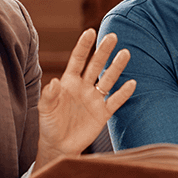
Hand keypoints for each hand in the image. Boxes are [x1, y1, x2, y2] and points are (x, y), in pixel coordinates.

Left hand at [36, 29, 135, 164]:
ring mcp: (94, 99)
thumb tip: (54, 82)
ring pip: (108, 80)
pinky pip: (115, 101)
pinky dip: (123, 93)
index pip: (78, 60)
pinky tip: (131, 83)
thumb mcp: (45, 109)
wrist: (59, 145)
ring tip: (125, 54)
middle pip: (96, 65)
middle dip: (104, 51)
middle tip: (112, 36)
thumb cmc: (49, 124)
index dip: (84, 46)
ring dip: (116, 67)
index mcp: (69, 82)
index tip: (90, 31)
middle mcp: (84, 87)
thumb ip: (49, 96)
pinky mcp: (103, 113)